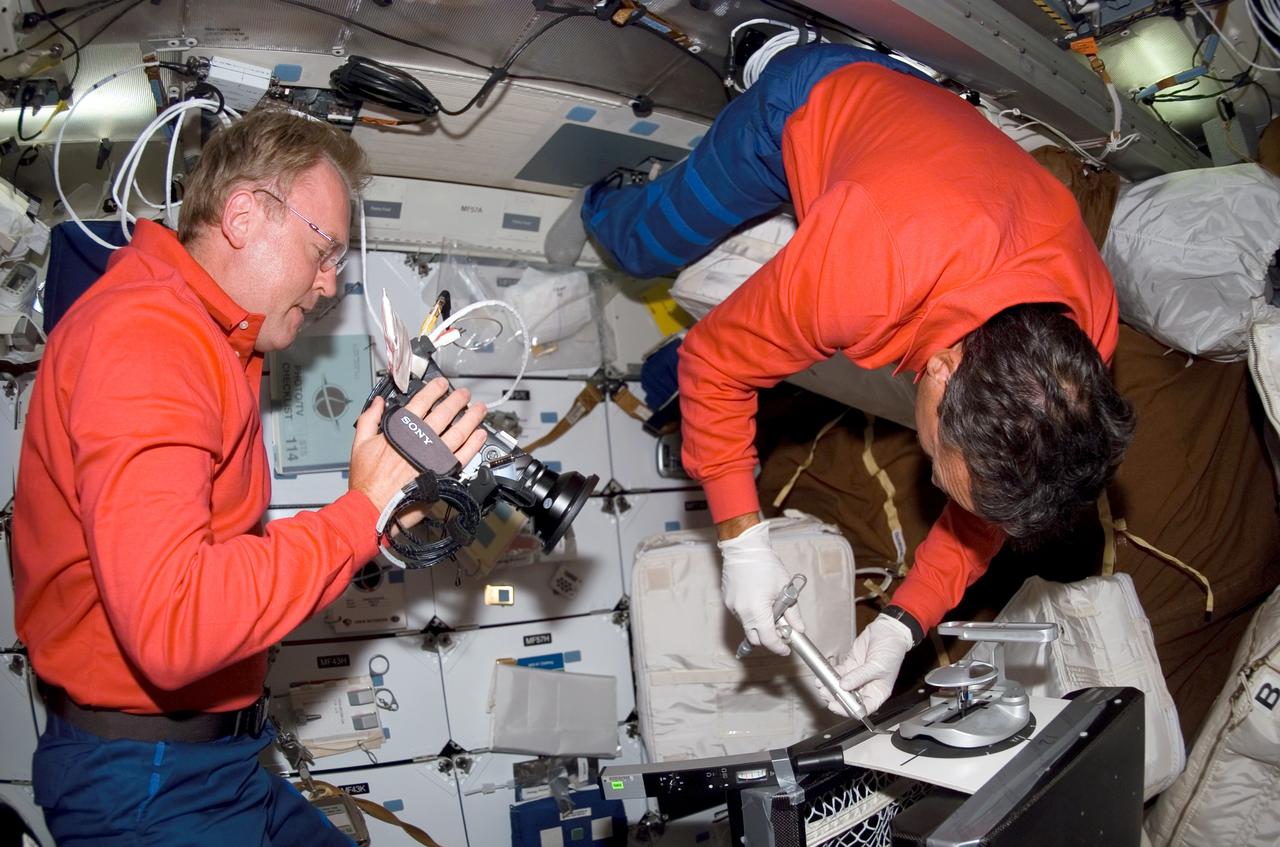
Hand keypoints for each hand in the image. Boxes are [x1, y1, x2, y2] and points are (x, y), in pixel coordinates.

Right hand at [348, 377, 487, 511]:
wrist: (374, 506)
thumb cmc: (367, 480)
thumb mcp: (360, 443)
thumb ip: (370, 419)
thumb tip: (378, 402)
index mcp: (401, 429)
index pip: (422, 401)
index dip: (435, 390)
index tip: (442, 384)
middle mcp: (421, 440)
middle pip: (445, 413)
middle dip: (458, 400)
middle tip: (465, 394)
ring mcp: (434, 456)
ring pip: (459, 431)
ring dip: (472, 418)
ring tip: (479, 409)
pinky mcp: (443, 473)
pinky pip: (464, 454)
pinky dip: (474, 444)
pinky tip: (480, 435)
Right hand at [717, 520, 804, 655]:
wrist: (743, 548)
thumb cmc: (765, 565)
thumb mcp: (784, 588)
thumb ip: (792, 612)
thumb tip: (798, 629)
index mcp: (757, 610)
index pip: (768, 639)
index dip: (778, 647)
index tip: (786, 649)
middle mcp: (741, 612)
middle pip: (754, 638)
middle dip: (768, 639)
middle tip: (780, 631)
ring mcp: (732, 607)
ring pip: (747, 626)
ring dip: (759, 625)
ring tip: (770, 610)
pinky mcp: (727, 601)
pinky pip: (740, 615)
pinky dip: (751, 615)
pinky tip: (758, 601)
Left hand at [819, 613, 913, 716]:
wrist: (887, 631)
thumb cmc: (892, 650)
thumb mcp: (878, 666)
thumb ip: (860, 676)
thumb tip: (844, 686)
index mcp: (878, 692)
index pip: (863, 708)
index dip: (848, 710)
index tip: (836, 706)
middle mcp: (867, 687)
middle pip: (849, 700)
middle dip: (835, 698)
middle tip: (825, 693)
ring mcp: (857, 677)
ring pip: (841, 688)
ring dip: (830, 687)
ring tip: (821, 684)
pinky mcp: (850, 666)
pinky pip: (838, 673)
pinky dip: (829, 675)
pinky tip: (823, 675)